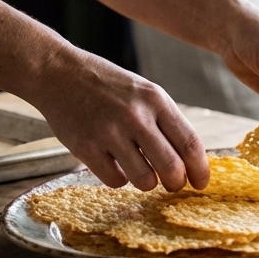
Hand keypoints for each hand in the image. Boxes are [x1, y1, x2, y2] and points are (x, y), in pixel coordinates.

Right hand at [30, 53, 209, 191]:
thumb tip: (188, 162)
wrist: (58, 73)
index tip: (200, 183)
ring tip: (139, 170)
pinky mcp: (86, 147)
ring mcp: (109, 132)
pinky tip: (112, 163)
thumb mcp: (142, 91)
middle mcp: (135, 116)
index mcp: (155, 100)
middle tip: (171, 184)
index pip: (190, 143)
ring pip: (145, 180)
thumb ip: (164, 121)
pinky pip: (115, 181)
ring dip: (146, 182)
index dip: (200, 170)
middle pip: (172, 168)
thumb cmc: (105, 84)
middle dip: (176, 184)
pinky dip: (118, 178)